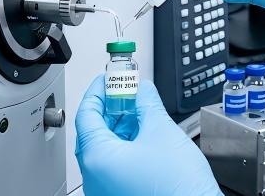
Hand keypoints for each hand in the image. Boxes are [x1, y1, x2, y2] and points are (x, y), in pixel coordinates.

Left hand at [75, 76, 221, 195]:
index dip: (98, 91)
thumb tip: (142, 90)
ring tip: (138, 110)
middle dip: (110, 108)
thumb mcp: (162, 132)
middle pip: (93, 132)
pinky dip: (124, 146)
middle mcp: (95, 178)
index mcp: (97, 158)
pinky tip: (143, 134)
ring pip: (104, 150)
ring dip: (119, 127)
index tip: (107, 79)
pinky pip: (114, 166)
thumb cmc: (178, 188)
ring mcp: (106, 190)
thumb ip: (147, 104)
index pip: (86, 114)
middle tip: (125, 91)